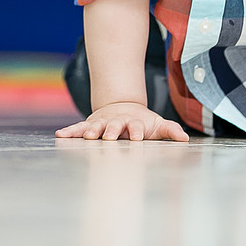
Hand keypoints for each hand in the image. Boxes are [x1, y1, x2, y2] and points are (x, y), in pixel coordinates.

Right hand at [55, 102, 189, 141]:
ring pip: (96, 126)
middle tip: (109, 137)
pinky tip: (60, 135)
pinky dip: (70, 131)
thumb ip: (170, 130)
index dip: (136, 131)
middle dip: (112, 131)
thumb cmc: (142, 122)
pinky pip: (79, 129)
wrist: (123, 107)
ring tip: (87, 136)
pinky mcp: (91, 125)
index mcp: (134, 123)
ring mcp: (103, 123)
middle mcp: (117, 122)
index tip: (137, 137)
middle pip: (114, 126)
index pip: (136, 127)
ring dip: (91, 131)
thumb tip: (185, 138)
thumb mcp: (157, 125)